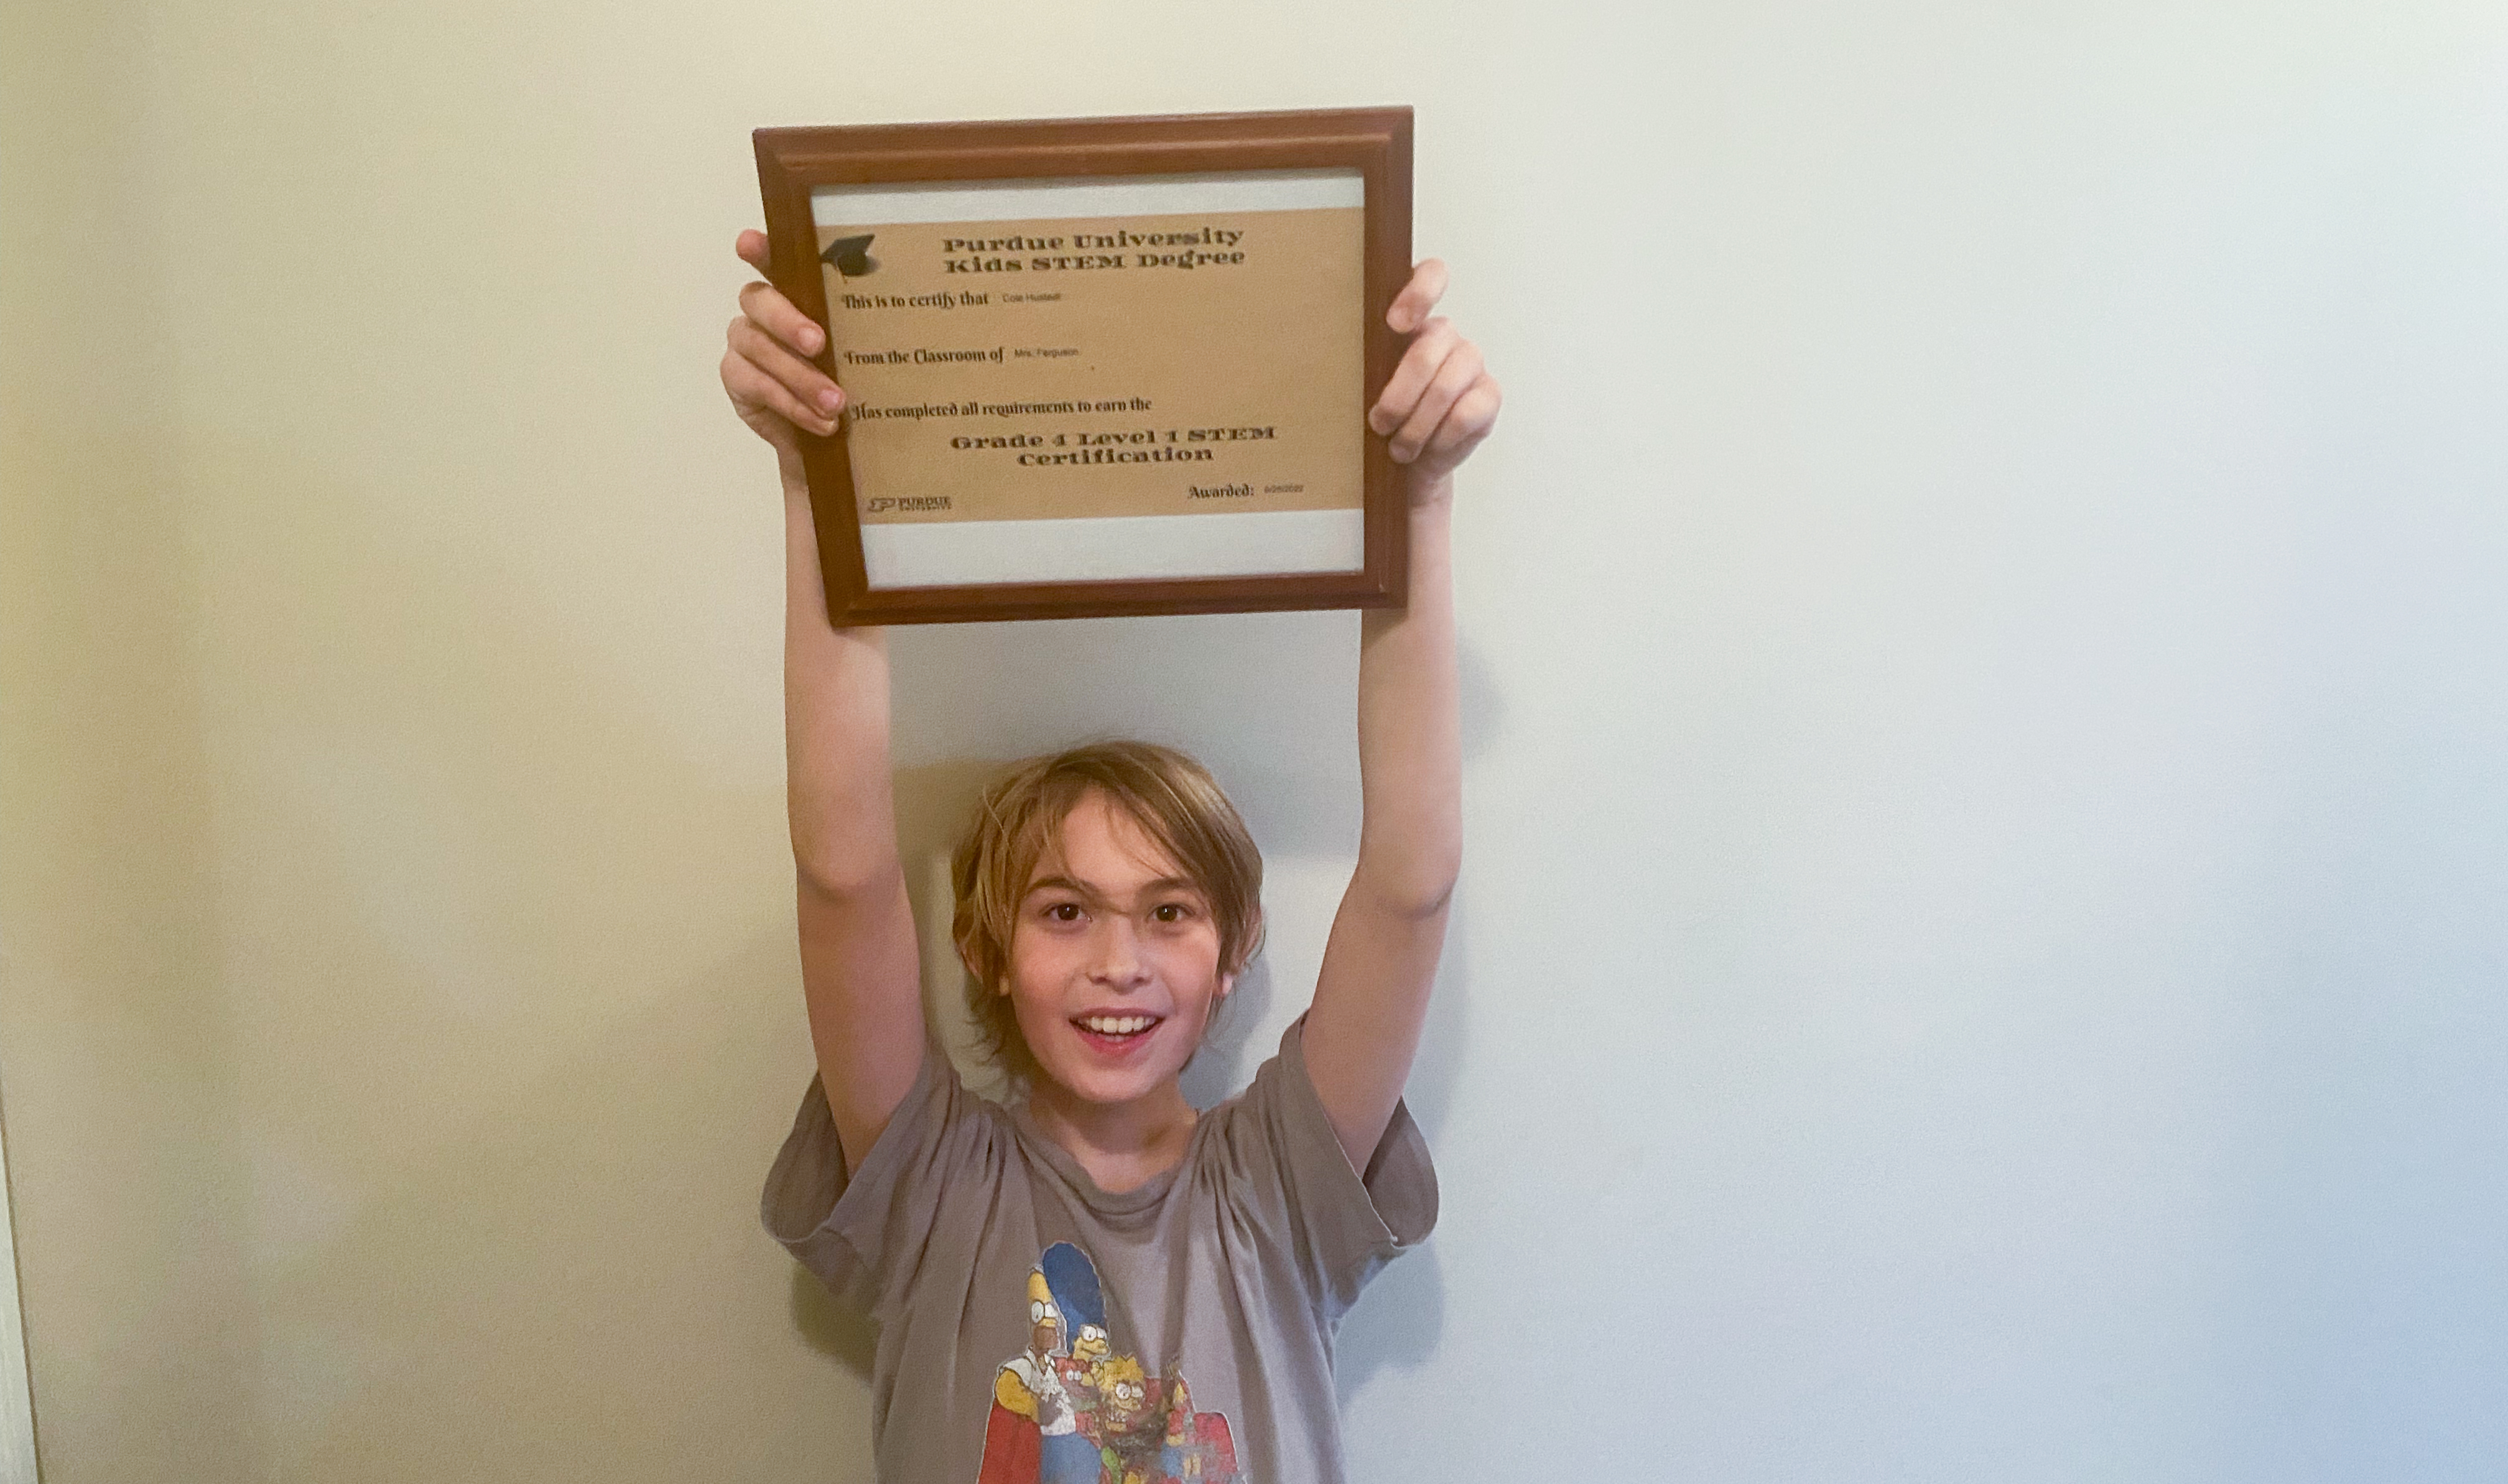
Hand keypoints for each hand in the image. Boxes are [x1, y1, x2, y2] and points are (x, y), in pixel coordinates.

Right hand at [721, 229, 844, 455]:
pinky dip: (792, 404)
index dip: (760, 249)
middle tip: (818, 343)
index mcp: (794, 289)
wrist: (830, 430)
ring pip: (758, 346)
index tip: (750, 243)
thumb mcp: (861, 349)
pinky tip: (821, 421)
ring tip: (835, 402)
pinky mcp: (737, 377)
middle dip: (788, 321)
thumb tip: (899, 310)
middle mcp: (762, 309)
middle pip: (759, 300)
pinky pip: (756, 385)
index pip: (773, 259)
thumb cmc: (848, 375)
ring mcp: (745, 342)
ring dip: (799, 376)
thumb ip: (861, 328)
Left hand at [1366, 259, 1501, 495]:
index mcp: (1412, 319)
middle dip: (1398, 396)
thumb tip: (1324, 351)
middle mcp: (1445, 335)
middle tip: (1378, 424)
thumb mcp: (1361, 385)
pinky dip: (1440, 438)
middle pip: (1428, 351)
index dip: (1420, 292)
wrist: (1406, 461)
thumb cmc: (1380, 417)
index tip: (1395, 324)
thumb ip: (1360, 361)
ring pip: (1445, 387)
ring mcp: (1471, 363)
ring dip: (1415, 425)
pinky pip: (1466, 414)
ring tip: (1398, 448)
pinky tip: (1428, 448)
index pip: (1431, 276)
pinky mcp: (1488, 396)